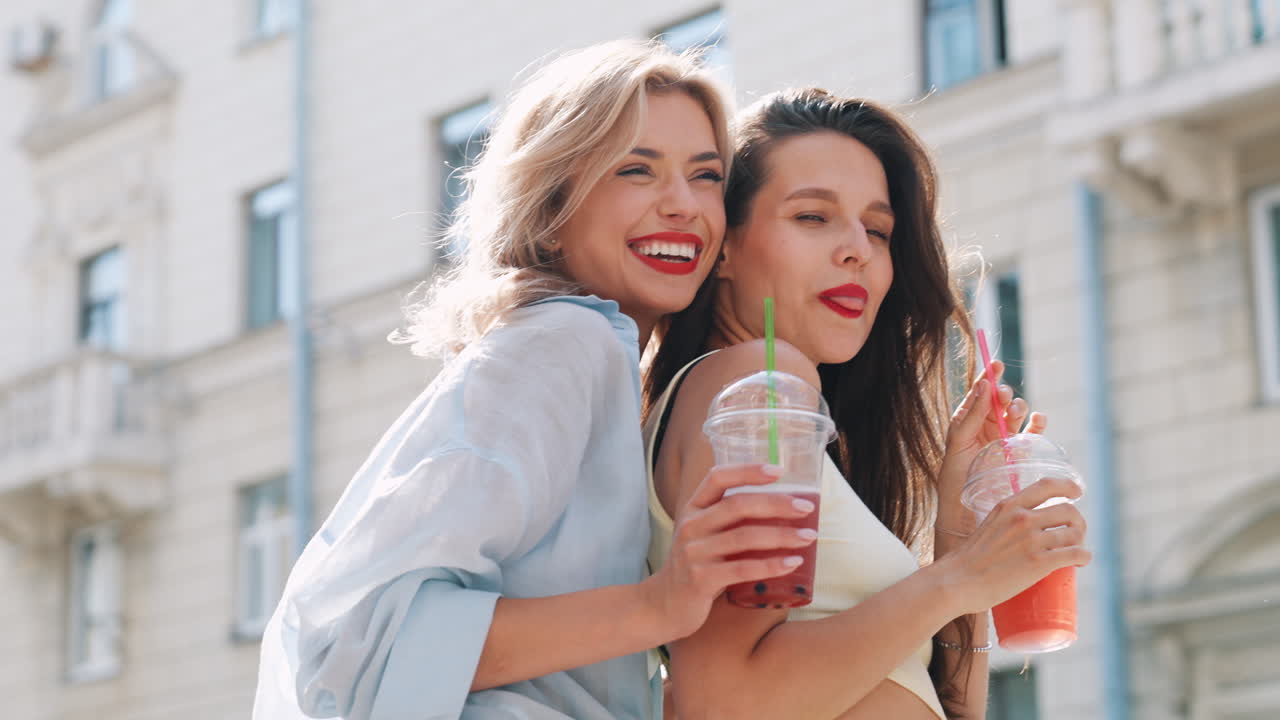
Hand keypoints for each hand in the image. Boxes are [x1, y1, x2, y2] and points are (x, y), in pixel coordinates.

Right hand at [643, 463, 817, 639]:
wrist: (664, 604)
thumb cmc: (696, 565)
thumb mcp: (704, 534)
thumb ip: (730, 519)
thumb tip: (783, 506)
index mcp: (693, 508)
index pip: (718, 477)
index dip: (748, 471)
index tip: (779, 471)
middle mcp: (691, 525)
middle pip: (738, 505)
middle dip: (777, 503)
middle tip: (807, 507)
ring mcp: (694, 553)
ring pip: (744, 537)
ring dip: (782, 535)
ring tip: (808, 536)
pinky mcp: (701, 579)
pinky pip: (743, 569)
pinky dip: (771, 565)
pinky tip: (792, 563)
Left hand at [938, 361, 1043, 502]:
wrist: (966, 509)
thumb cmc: (955, 476)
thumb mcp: (958, 442)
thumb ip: (970, 416)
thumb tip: (983, 384)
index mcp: (968, 419)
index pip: (980, 392)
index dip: (988, 376)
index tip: (995, 363)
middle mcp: (987, 425)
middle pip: (1000, 400)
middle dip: (1003, 393)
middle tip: (1002, 395)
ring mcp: (1005, 437)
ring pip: (1016, 413)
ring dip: (1018, 407)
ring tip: (1014, 410)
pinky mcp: (1019, 451)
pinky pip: (1032, 433)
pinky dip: (1038, 424)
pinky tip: (1038, 419)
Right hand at [938, 476, 1090, 614]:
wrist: (957, 582)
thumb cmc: (967, 561)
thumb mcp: (987, 527)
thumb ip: (1006, 523)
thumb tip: (1022, 532)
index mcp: (1008, 506)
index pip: (1047, 485)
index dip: (1067, 486)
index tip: (1076, 492)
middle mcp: (1022, 518)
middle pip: (1068, 510)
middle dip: (1078, 522)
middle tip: (1075, 534)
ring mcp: (1031, 540)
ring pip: (1075, 533)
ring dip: (1081, 542)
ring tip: (1077, 551)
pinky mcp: (1039, 563)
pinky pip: (1076, 554)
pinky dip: (1085, 557)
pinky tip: (1082, 561)